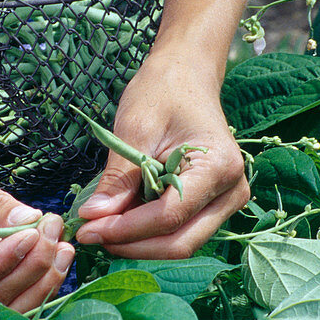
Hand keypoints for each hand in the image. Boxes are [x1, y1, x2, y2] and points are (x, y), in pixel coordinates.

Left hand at [75, 55, 248, 257]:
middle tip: (90, 235)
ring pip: (182, 242)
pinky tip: (120, 221)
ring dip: (139, 243)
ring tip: (101, 228)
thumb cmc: (163, 92)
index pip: (169, 217)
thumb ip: (118, 179)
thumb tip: (93, 217)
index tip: (86, 229)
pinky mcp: (215, 204)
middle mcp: (233, 190)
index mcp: (218, 167)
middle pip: (180, 241)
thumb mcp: (134, 130)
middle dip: (132, 244)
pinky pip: (182, 230)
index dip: (125, 230)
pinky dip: (149, 232)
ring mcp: (227, 200)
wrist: (187, 75)